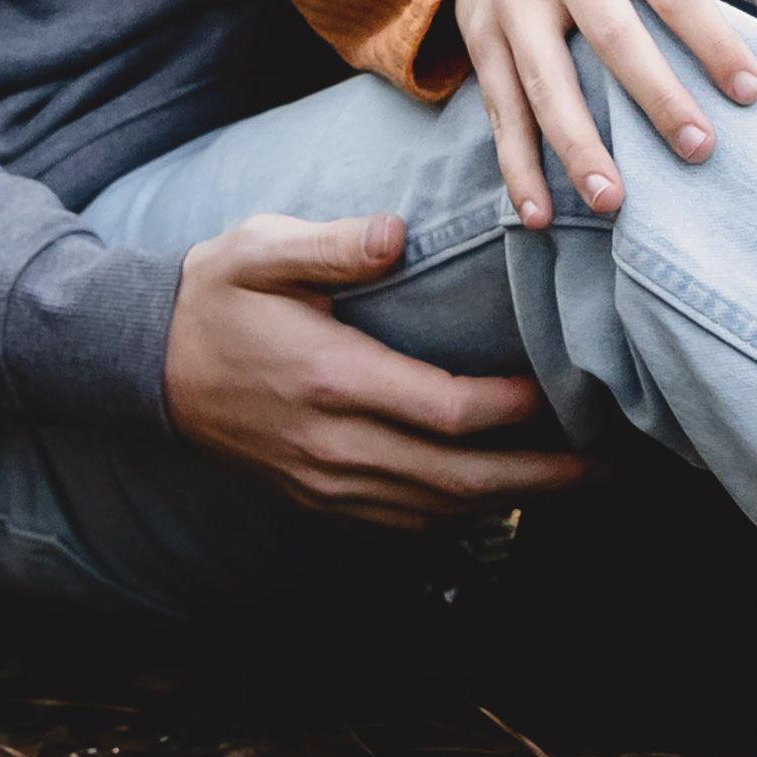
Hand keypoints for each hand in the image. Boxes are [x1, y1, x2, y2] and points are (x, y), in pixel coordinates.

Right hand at [164, 212, 590, 525]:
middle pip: (457, 480)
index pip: (443, 412)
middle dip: (541, 476)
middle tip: (612, 466)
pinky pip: (404, 521)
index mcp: (331, 381)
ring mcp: (325, 482)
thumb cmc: (215, 296)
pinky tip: (504, 492)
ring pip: (437, 510)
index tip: (566, 392)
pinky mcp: (319, 498)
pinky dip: (461, 513)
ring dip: (512, 499)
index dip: (512, 411)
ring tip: (579, 481)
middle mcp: (334, 447)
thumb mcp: (260, 249)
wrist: (145, 364)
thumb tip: (396, 235)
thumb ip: (332, 245)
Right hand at [454, 0, 756, 228]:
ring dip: (578, 147)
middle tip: (699, 152)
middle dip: (655, 97)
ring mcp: (516, 2)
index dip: (715, 41)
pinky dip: (517, 167)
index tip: (752, 94)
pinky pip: (501, 111)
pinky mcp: (483, 41)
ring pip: (546, 81)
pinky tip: (541, 215)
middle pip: (612, 36)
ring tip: (614, 202)